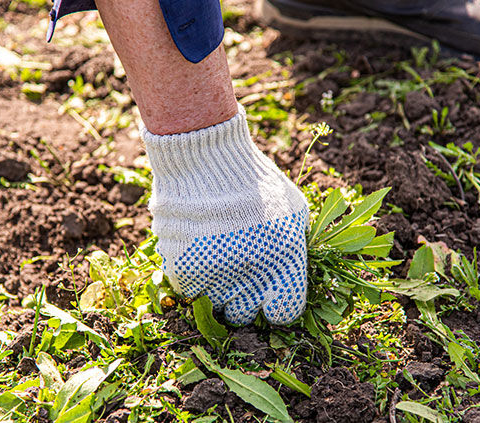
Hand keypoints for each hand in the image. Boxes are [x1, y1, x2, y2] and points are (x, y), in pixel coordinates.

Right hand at [142, 107, 307, 324]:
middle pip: (246, 317)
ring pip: (215, 306)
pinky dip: (193, 276)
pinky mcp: (183, 273)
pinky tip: (199, 250)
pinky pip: (190, 291)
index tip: (272, 293)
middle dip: (244, 299)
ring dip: (217, 287)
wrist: (207, 162)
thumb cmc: (256, 183)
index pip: (285, 312)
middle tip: (240, 274)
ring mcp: (214, 280)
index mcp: (284, 267)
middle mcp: (251, 281)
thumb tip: (291, 270)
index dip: (278, 303)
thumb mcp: (293, 210)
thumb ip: (295, 246)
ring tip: (217, 255)